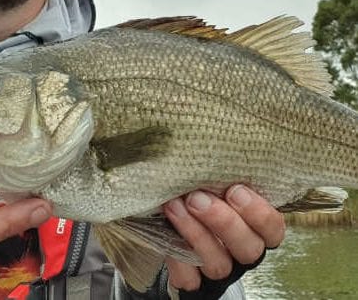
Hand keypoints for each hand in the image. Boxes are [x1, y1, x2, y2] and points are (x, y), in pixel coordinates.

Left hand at [163, 185, 284, 293]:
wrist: (174, 225)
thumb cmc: (201, 195)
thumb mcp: (214, 185)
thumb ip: (219, 180)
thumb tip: (208, 158)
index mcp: (255, 228)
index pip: (272, 228)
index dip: (258, 212)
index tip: (235, 190)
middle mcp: (241, 251)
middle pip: (248, 249)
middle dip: (223, 222)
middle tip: (197, 198)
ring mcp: (219, 268)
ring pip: (218, 265)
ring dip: (195, 234)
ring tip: (174, 207)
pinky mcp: (194, 282)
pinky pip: (190, 279)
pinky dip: (177, 258)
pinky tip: (165, 235)